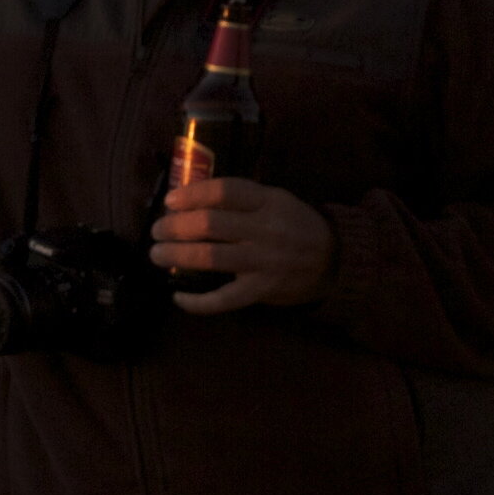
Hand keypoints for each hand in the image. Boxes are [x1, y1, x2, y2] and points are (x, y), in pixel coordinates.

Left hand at [152, 175, 331, 313]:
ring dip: (176, 256)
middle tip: (158, 230)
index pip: (224, 192)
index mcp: (269, 202)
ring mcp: (264, 262)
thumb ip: (241, 198)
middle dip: (174, 227)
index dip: (192, 194)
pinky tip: (178, 297)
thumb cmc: (295, 225)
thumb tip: (188, 199)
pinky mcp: (262, 290)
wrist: (335, 261)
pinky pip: (224, 299)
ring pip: (210, 258)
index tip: (170, 200)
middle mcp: (266, 230)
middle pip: (209, 225)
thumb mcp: (276, 200)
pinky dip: (197, 302)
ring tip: (157, 254)